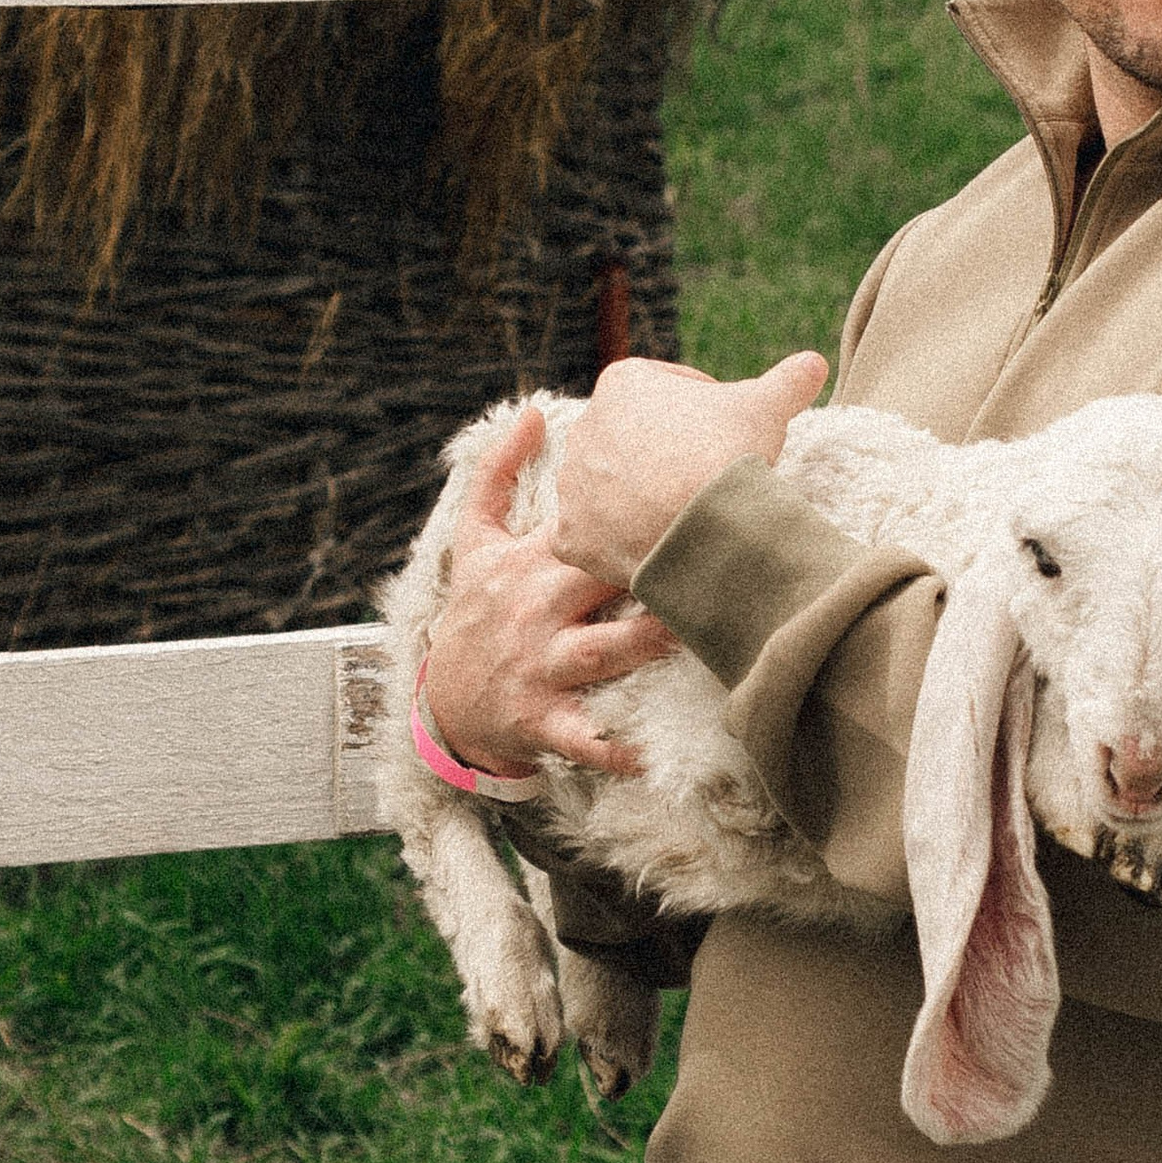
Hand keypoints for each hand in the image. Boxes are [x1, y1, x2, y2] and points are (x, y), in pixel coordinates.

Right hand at [421, 404, 681, 780]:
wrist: (442, 705)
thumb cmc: (474, 613)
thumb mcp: (472, 542)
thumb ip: (497, 473)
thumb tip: (532, 410)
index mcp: (530, 562)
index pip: (585, 525)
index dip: (632, 506)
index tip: (689, 485)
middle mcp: (536, 609)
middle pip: (603, 580)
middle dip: (655, 567)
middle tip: (719, 551)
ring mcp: (540, 666)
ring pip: (604, 651)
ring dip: (650, 644)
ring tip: (702, 631)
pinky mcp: (541, 719)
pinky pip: (583, 737)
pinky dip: (614, 748)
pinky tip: (653, 753)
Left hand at [551, 349, 829, 590]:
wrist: (703, 524)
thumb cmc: (728, 452)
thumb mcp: (768, 405)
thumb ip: (789, 380)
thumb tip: (815, 362)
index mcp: (622, 383)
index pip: (669, 390)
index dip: (706, 408)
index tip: (728, 430)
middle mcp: (585, 428)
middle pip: (634, 439)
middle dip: (665, 453)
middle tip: (706, 474)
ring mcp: (573, 484)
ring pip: (608, 486)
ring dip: (637, 495)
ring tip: (680, 512)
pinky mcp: (572, 535)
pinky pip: (589, 536)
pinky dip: (611, 542)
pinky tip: (644, 545)